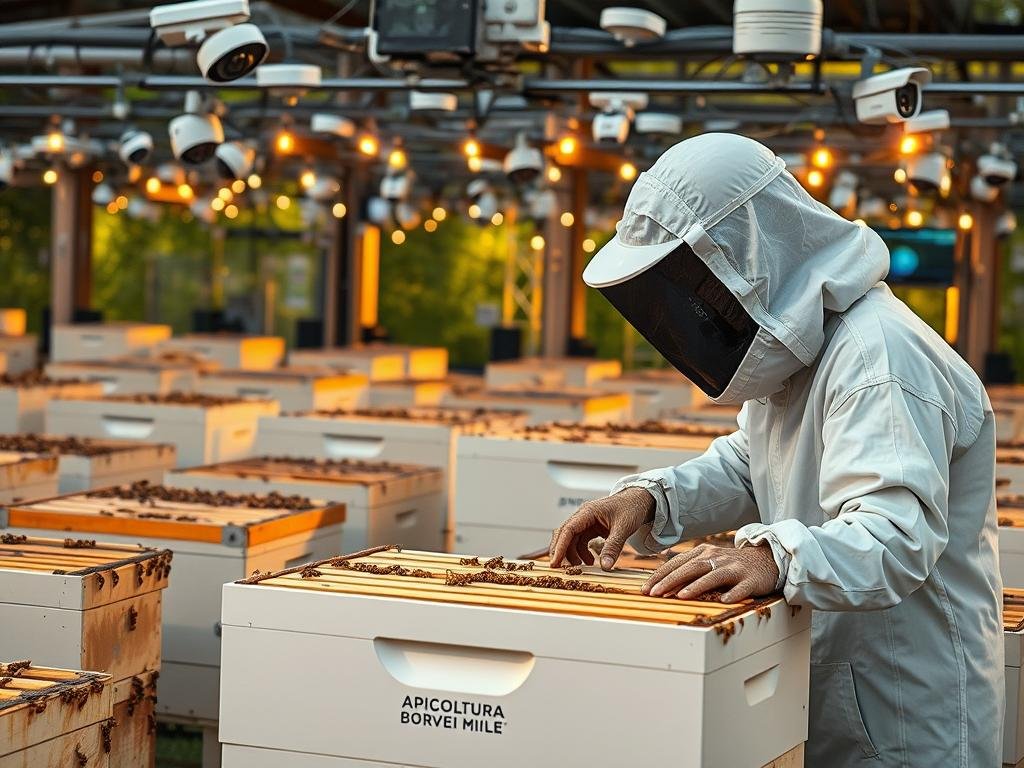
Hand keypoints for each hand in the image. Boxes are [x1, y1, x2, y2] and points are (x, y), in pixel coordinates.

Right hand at [549, 487, 654, 570]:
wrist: (640, 500)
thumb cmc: (631, 508)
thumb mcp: (623, 528)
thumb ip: (613, 547)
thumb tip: (605, 566)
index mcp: (588, 512)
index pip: (568, 529)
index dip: (560, 547)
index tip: (555, 562)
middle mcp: (584, 516)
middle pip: (564, 534)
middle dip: (560, 551)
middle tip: (557, 568)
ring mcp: (587, 521)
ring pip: (571, 539)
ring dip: (572, 553)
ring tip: (580, 567)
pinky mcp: (592, 527)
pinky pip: (581, 541)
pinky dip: (582, 552)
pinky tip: (590, 561)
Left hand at [641, 542, 778, 602]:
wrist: (765, 560)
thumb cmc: (730, 565)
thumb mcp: (707, 563)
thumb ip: (687, 570)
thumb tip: (661, 585)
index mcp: (703, 553)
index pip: (677, 563)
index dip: (660, 576)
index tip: (645, 589)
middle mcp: (716, 558)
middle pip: (691, 568)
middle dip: (671, 581)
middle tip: (655, 594)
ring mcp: (734, 568)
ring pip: (713, 576)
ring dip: (696, 586)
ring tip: (681, 596)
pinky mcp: (750, 579)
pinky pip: (741, 588)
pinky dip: (733, 593)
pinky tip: (724, 600)